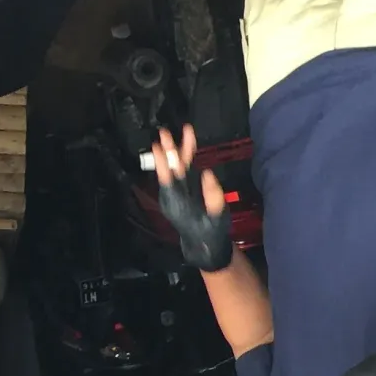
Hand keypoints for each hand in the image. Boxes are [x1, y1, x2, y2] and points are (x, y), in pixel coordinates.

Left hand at [151, 124, 232, 270]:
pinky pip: (183, 169)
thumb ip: (213, 197)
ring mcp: (178, 191)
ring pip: (177, 167)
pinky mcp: (184, 188)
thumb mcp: (217, 217)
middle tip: (164, 133)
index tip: (157, 148)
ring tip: (182, 132)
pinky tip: (189, 142)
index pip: (167, 181)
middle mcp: (173, 197)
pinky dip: (185, 156)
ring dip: (178, 150)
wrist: (206, 244)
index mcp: (178, 205)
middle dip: (167, 152)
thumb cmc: (211, 232)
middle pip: (169, 171)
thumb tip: (208, 174)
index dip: (163, 164)